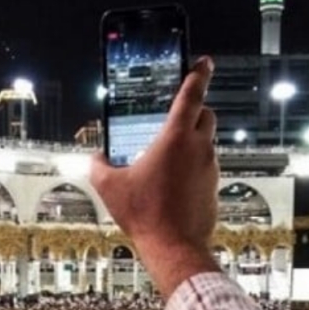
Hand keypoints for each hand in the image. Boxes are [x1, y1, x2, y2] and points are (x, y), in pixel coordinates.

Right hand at [91, 56, 220, 296]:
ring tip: (167, 157)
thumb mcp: (110, 187)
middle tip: (178, 114)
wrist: (174, 247)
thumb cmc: (146, 214)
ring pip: (206, 143)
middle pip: (206, 115)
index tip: (204, 62)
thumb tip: (94, 158)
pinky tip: (174, 182)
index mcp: (176, 138)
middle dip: (195, 109)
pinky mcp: (213, 187)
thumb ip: (98, 166)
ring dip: (191, 142)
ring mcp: (210, 168)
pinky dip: (193, 167)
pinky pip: (205, 168)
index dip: (198, 74)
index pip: (191, 95)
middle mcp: (199, 148)